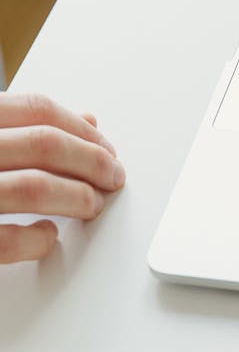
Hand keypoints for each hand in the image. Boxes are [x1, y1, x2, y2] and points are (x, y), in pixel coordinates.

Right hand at [0, 93, 124, 263]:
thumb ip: (26, 128)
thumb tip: (88, 122)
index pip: (37, 110)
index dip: (83, 131)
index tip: (108, 150)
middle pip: (45, 144)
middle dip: (92, 162)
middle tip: (114, 178)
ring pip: (34, 187)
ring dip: (77, 198)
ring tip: (93, 206)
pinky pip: (7, 241)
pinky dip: (37, 240)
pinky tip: (48, 237)